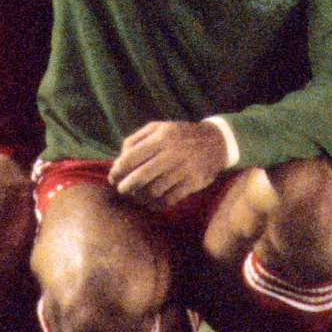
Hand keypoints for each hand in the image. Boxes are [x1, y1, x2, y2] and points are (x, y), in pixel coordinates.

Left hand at [108, 119, 231, 207]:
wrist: (218, 142)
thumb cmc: (180, 135)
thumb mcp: (159, 128)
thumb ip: (136, 139)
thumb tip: (120, 159)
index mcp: (162, 137)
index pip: (130, 158)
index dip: (117, 171)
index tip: (113, 178)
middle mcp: (173, 152)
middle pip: (140, 177)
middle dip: (126, 187)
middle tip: (122, 189)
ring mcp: (185, 168)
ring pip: (154, 190)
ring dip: (141, 196)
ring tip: (137, 194)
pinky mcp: (194, 182)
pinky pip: (170, 199)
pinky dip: (157, 203)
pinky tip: (153, 200)